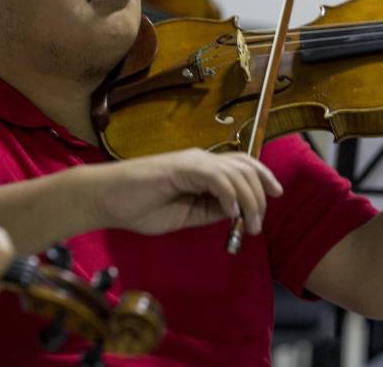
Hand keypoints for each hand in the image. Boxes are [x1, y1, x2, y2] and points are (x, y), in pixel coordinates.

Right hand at [91, 149, 282, 235]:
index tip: (275, 195)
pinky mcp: (181, 167)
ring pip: (234, 173)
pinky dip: (229, 195)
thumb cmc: (140, 207)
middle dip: (259, 195)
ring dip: (248, 200)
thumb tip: (238, 212)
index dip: (262, 176)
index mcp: (203, 168)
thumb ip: (211, 210)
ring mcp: (192, 161)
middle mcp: (201, 160)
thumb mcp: (187, 214)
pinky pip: (215, 178)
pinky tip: (231, 212)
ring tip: (249, 224)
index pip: (242, 165)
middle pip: (245, 168)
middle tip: (258, 224)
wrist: (106, 200)